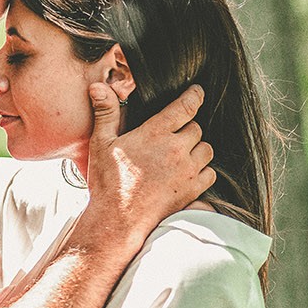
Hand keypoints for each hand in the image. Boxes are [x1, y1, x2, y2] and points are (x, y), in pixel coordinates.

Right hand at [80, 83, 214, 253]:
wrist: (117, 221)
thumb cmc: (107, 183)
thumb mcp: (101, 144)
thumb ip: (106, 113)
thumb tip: (98, 86)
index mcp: (156, 133)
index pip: (186, 106)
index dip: (195, 95)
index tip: (197, 92)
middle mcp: (176, 149)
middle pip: (197, 128)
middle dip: (187, 129)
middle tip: (172, 137)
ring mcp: (187, 171)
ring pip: (207, 150)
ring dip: (197, 149)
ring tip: (180, 155)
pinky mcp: (192, 190)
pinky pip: (210, 173)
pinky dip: (202, 171)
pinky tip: (187, 174)